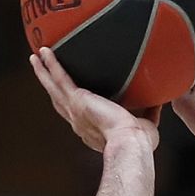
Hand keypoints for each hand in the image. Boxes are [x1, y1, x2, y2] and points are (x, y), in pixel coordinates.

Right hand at [29, 47, 159, 151]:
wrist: (131, 143)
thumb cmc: (140, 142)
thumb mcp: (146, 124)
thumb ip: (149, 112)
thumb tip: (159, 100)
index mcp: (93, 129)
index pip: (80, 115)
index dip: (73, 106)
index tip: (72, 97)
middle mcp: (79, 121)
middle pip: (59, 100)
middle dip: (50, 86)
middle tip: (41, 71)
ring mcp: (75, 111)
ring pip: (54, 88)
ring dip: (43, 72)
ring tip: (35, 58)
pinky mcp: (77, 100)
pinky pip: (60, 79)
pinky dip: (51, 65)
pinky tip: (43, 52)